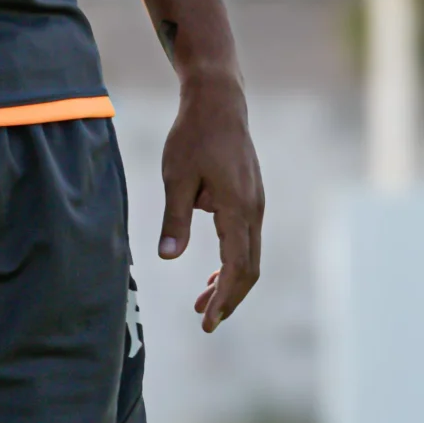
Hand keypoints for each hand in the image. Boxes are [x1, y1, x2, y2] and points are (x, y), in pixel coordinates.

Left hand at [157, 77, 262, 331]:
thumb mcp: (176, 177)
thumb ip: (174, 219)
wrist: (218, 101)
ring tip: (201, 303)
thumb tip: (168, 258)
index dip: (224, 297)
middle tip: (205, 321)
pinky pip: (246, 239)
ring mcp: (256, 203)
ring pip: (249, 255)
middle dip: (228, 297)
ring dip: (229, 281)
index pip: (236, 266)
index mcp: (237, 207)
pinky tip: (212, 273)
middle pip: (249, 268)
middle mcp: (254, 209)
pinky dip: (232, 261)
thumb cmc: (194, 135)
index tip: (208, 321)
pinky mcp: (251, 197)